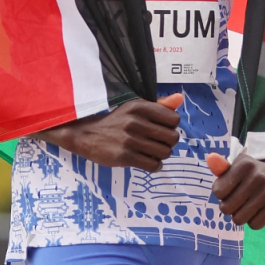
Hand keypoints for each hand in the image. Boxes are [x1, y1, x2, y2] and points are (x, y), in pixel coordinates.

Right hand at [39, 92, 182, 170]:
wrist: (84, 134)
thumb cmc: (113, 121)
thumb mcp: (133, 108)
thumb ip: (158, 105)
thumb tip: (180, 99)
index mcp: (140, 106)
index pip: (174, 120)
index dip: (170, 127)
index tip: (160, 130)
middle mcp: (136, 121)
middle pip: (173, 138)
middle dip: (167, 143)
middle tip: (156, 144)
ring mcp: (130, 139)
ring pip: (165, 153)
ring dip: (161, 155)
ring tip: (150, 152)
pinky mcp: (124, 156)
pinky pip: (154, 165)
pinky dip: (153, 166)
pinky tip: (145, 161)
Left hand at [206, 152, 264, 229]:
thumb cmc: (252, 171)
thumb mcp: (237, 165)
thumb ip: (221, 167)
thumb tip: (210, 159)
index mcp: (245, 164)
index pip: (218, 192)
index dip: (221, 193)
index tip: (230, 189)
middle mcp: (258, 177)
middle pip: (226, 208)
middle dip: (229, 206)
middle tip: (238, 199)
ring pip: (239, 219)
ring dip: (240, 215)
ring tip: (247, 205)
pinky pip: (255, 225)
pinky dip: (253, 221)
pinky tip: (258, 210)